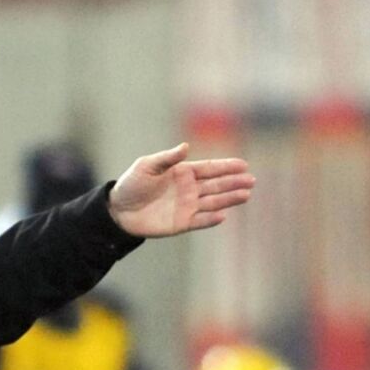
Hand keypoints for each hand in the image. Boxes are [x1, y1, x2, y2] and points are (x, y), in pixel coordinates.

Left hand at [108, 142, 254, 237]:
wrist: (118, 210)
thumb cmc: (131, 185)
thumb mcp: (147, 166)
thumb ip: (167, 158)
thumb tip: (186, 147)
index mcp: (182, 172)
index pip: (209, 168)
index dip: (226, 166)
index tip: (244, 165)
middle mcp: (189, 189)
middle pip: (216, 185)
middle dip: (234, 182)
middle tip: (251, 180)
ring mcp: (187, 206)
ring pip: (213, 202)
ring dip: (229, 199)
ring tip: (246, 195)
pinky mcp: (182, 223)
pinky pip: (200, 220)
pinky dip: (211, 219)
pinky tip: (223, 215)